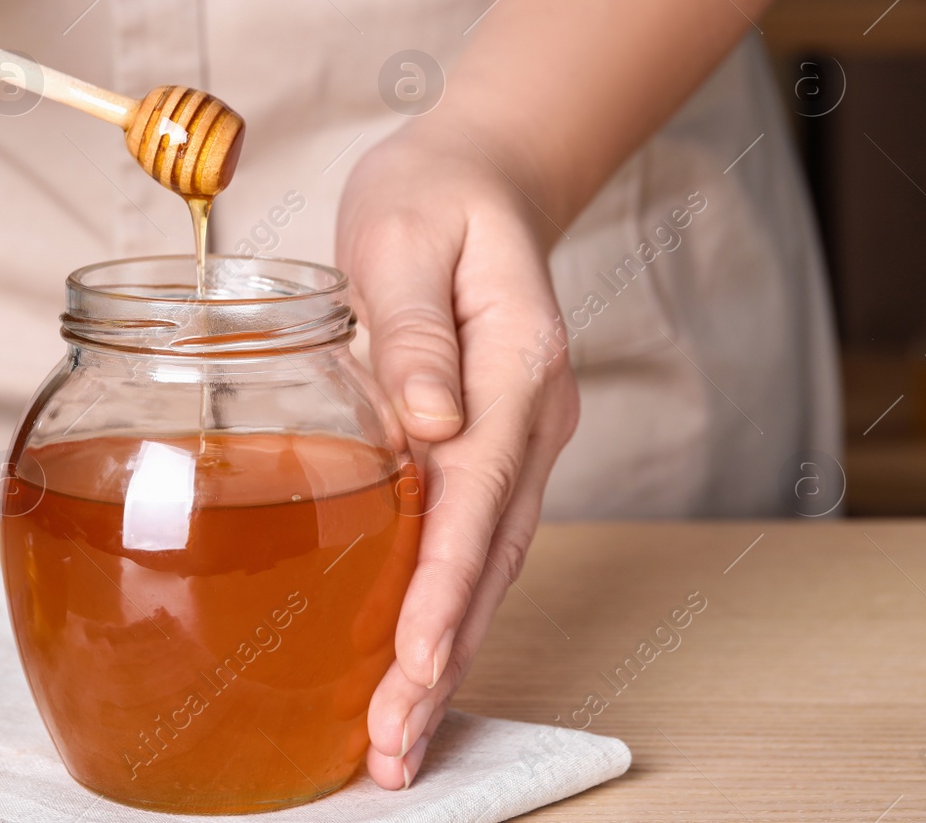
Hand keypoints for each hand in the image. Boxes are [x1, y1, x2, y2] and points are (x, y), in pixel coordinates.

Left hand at [337, 125, 579, 788]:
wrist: (481, 179)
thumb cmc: (432, 201)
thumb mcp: (405, 238)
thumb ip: (418, 330)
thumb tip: (426, 423)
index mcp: (516, 363)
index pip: (478, 490)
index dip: (446, 582)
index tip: (416, 660)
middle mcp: (532, 418)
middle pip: (492, 553)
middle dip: (445, 654)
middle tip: (393, 746)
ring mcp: (522, 439)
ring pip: (490, 563)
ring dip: (449, 651)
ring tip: (398, 735)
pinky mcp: (494, 449)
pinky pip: (475, 542)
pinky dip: (448, 608)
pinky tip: (412, 662)